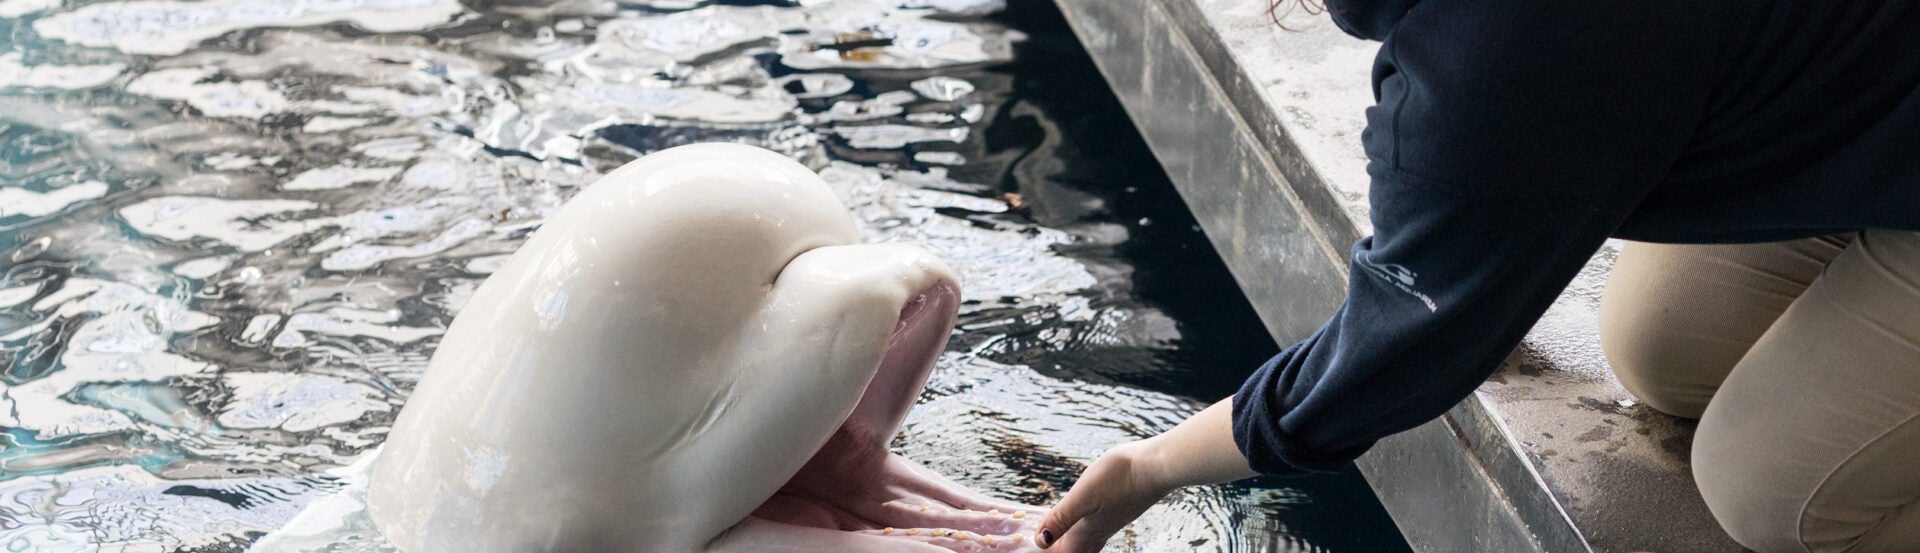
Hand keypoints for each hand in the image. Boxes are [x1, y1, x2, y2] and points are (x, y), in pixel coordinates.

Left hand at [1035, 441, 1172, 551]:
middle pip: (1078, 551)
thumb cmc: (1120, 478)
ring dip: (1074, 542)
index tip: (1037, 546)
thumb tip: (1040, 541)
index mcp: (1087, 529)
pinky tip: (1088, 518)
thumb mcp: (1083, 496)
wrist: (1156, 467)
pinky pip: (1101, 528)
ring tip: (1062, 538)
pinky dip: (1087, 529)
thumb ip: (1061, 518)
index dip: (1050, 551)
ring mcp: (1113, 519)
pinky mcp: (1122, 508)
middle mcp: (1100, 529)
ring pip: (1090, 541)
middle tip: (1048, 544)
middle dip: (1062, 550)